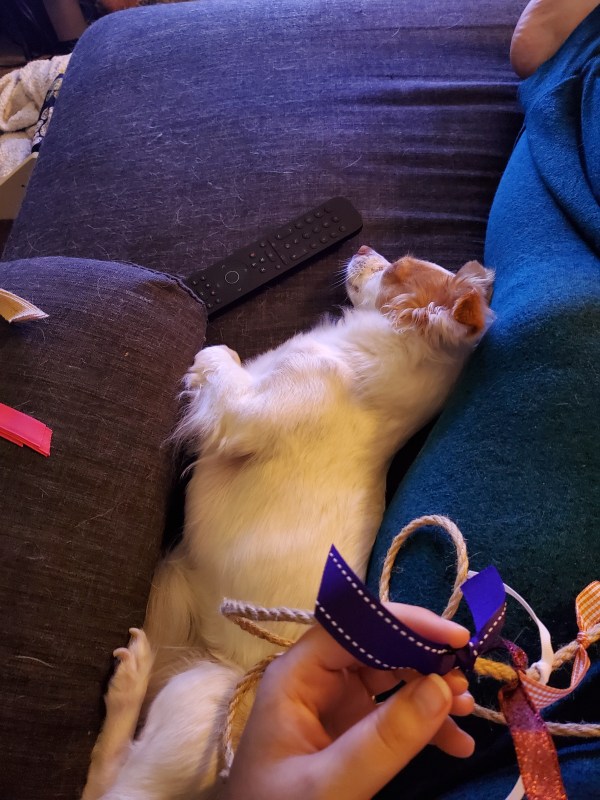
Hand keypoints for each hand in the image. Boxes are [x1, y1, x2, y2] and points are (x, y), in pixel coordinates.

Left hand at [223, 603, 474, 799]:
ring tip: (468, 711)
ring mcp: (333, 705)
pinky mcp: (348, 733)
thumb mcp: (330, 784)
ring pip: (390, 678)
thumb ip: (384, 740)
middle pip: (376, 647)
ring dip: (431, 691)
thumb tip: (443, 685)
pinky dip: (425, 724)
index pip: (351, 626)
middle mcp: (315, 680)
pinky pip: (392, 714)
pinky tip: (456, 743)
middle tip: (467, 679)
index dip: (403, 622)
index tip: (454, 638)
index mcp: (296, 675)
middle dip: (423, 659)